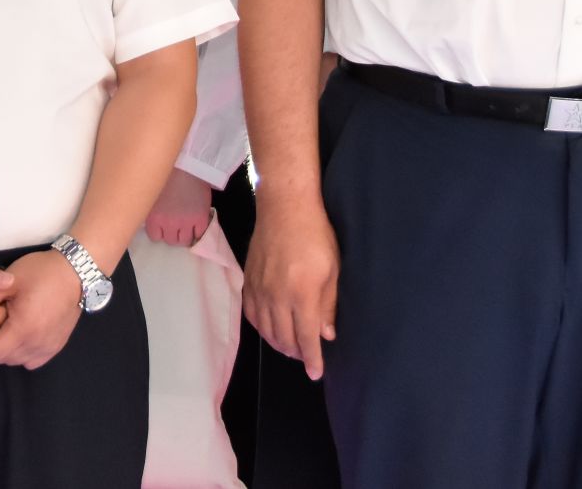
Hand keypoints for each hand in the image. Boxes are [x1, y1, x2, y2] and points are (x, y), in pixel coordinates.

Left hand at [0, 249, 84, 369]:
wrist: (74, 272)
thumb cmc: (40, 273)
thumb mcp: (7, 280)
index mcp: (23, 328)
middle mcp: (37, 344)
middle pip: (4, 359)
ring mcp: (49, 347)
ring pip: (18, 361)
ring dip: (7, 351)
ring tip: (3, 330)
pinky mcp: (57, 346)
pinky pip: (33, 360)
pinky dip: (23, 354)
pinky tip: (21, 336)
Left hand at [145, 169, 213, 245]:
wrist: (186, 164)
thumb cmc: (166, 176)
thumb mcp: (153, 195)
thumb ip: (153, 212)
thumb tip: (155, 223)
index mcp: (153, 218)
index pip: (155, 237)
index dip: (160, 231)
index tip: (163, 225)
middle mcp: (168, 224)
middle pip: (170, 241)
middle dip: (173, 234)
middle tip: (176, 224)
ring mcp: (185, 222)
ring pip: (185, 241)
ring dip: (185, 235)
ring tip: (187, 226)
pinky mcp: (200, 219)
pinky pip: (199, 235)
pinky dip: (198, 232)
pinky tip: (196, 224)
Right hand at [244, 200, 338, 380]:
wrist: (285, 208)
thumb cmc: (316, 236)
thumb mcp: (332, 270)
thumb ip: (328, 305)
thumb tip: (326, 334)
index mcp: (301, 294)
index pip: (306, 338)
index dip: (312, 359)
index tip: (316, 374)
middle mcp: (277, 296)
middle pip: (283, 338)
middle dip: (296, 354)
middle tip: (306, 358)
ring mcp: (259, 289)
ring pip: (266, 329)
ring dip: (278, 344)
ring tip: (290, 347)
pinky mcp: (248, 280)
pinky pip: (251, 314)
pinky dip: (261, 327)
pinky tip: (269, 328)